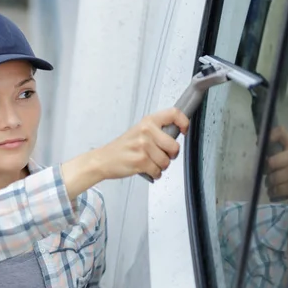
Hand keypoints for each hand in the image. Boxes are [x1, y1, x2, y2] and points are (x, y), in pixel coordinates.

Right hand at [61, 108, 188, 199]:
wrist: (103, 160)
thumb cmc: (122, 148)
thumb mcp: (138, 131)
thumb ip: (156, 131)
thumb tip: (177, 135)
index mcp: (147, 122)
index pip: (173, 114)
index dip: (184, 122)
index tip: (184, 130)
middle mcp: (146, 131)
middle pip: (174, 146)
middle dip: (171, 155)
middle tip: (163, 155)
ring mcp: (143, 146)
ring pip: (166, 161)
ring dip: (161, 166)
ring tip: (150, 163)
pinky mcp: (141, 161)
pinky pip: (158, 171)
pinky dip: (154, 174)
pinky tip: (146, 169)